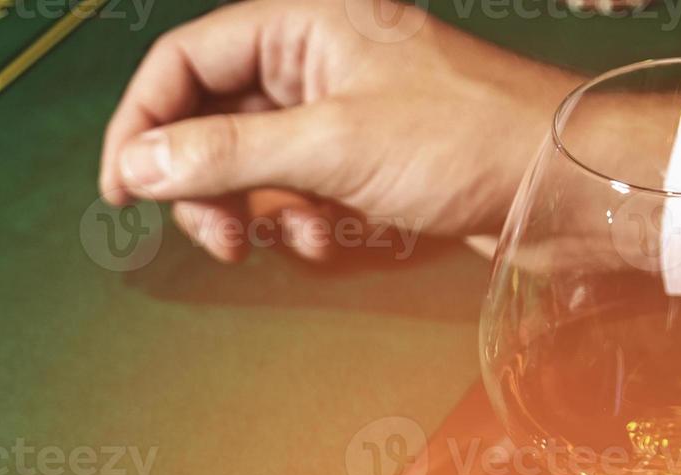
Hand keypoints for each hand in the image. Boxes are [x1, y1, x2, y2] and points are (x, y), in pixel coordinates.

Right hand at [99, 0, 579, 261]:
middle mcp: (313, 58)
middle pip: (210, 116)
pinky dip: (297, 220)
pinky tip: (328, 239)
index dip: (142, 123)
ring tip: (273, 243)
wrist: (560, 186)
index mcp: (301, 23)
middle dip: (202, 182)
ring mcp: (336, 108)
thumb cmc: (462, 142)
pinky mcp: (360, 156)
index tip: (120, 189)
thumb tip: (137, 163)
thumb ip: (224, 155)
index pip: (184, 62)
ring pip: (249, 161)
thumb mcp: (329, 146)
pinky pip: (294, 188)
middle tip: (213, 236)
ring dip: (251, 210)